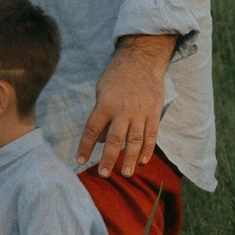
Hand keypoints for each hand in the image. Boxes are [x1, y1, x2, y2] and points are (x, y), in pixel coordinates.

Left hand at [76, 34, 176, 177]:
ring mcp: (140, 113)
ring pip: (135, 140)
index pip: (92, 130)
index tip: (80, 161)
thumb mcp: (102, 92)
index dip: (86, 147)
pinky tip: (143, 161)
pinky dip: (147, 149)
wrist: (141, 60)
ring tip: (127, 173)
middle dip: (109, 158)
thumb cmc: (117, 77)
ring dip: (130, 158)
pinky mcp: (154, 113)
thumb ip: (101, 117)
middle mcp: (123, 110)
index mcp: (106, 104)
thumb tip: (100, 141)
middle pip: (114, 139)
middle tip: (104, 174)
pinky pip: (151, 135)